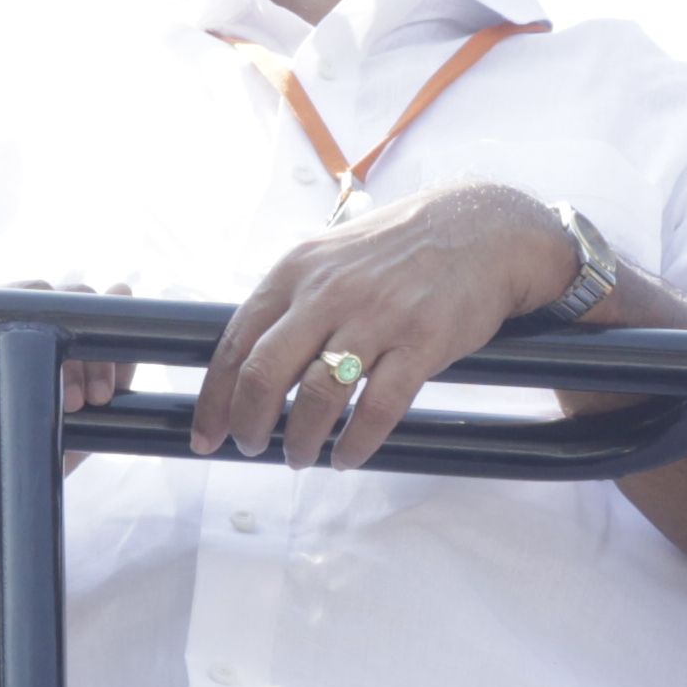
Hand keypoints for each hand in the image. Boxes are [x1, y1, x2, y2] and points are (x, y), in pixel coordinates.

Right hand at [0, 280, 131, 526]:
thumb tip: (125, 292)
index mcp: (33, 330)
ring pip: (3, 310)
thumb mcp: (80, 418)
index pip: (70, 305)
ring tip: (66, 404)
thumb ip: (110, 370)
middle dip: (77, 345)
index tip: (108, 392)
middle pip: (41, 297)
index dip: (96, 337)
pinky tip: (9, 393)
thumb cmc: (22, 454)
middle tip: (92, 399)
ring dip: (40, 351)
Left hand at [192, 182, 580, 468]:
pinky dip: (356, 443)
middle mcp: (329, 292)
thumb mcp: (330, 256)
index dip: (214, 400)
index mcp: (296, 271)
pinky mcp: (421, 342)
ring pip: (317, 397)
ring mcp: (376, 317)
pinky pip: (378, 408)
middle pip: (264, 374)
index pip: (235, 344)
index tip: (206, 434)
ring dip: (300, 440)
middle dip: (248, 424)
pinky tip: (347, 456)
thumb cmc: (400, 249)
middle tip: (252, 447)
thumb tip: (249, 360)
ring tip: (299, 456)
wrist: (481, 229)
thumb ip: (291, 300)